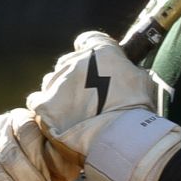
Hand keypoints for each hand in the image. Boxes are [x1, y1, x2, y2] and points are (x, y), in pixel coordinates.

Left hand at [27, 31, 159, 133]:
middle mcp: (75, 61)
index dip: (89, 52)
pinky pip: (38, 101)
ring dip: (61, 94)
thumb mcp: (142, 81)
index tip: (92, 64)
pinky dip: (45, 109)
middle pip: (68, 63)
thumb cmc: (137, 112)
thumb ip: (128, 70)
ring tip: (73, 113)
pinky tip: (58, 120)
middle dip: (75, 77)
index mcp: (100, 51)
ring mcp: (57, 82)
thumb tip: (126, 71)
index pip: (87, 40)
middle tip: (86, 97)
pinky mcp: (44, 105)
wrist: (121, 140)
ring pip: (52, 82)